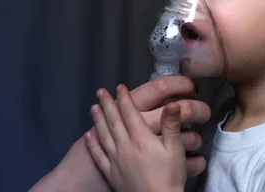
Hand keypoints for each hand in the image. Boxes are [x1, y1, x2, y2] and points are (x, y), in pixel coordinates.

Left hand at [28, 76, 208, 191]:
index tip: (120, 87)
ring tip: (93, 108)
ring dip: (98, 120)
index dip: (125, 98)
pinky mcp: (112, 173)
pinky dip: (92, 144)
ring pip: (104, 135)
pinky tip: (88, 136)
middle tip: (101, 92)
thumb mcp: (176, 150)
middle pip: (114, 121)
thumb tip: (173, 104)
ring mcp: (116, 160)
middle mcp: (125, 146)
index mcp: (141, 138)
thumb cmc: (169, 178)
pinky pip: (99, 155)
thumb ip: (172, 125)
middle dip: (107, 104)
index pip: (130, 113)